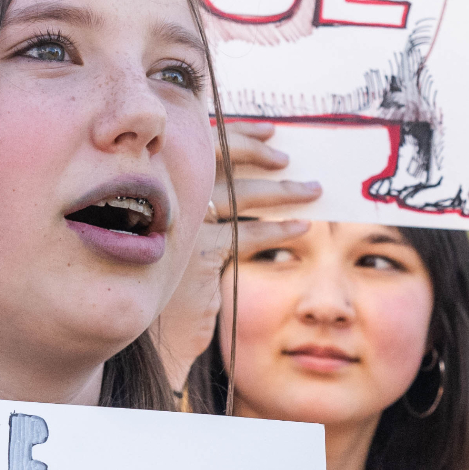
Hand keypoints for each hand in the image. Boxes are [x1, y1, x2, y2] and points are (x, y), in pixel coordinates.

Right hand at [156, 121, 319, 385]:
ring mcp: (179, 224)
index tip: (270, 132)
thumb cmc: (176, 287)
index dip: (239, 134)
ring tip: (312, 192)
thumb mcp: (190, 238)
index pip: (203, 146)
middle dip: (257, 153)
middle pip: (218, 159)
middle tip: (287, 159)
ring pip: (239, 195)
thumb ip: (209, 207)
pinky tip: (300, 229)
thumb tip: (258, 179)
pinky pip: (246, 234)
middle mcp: (166, 199)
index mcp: (163, 187)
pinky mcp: (197, 254)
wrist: (156, 336)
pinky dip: (277, 231)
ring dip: (282, 192)